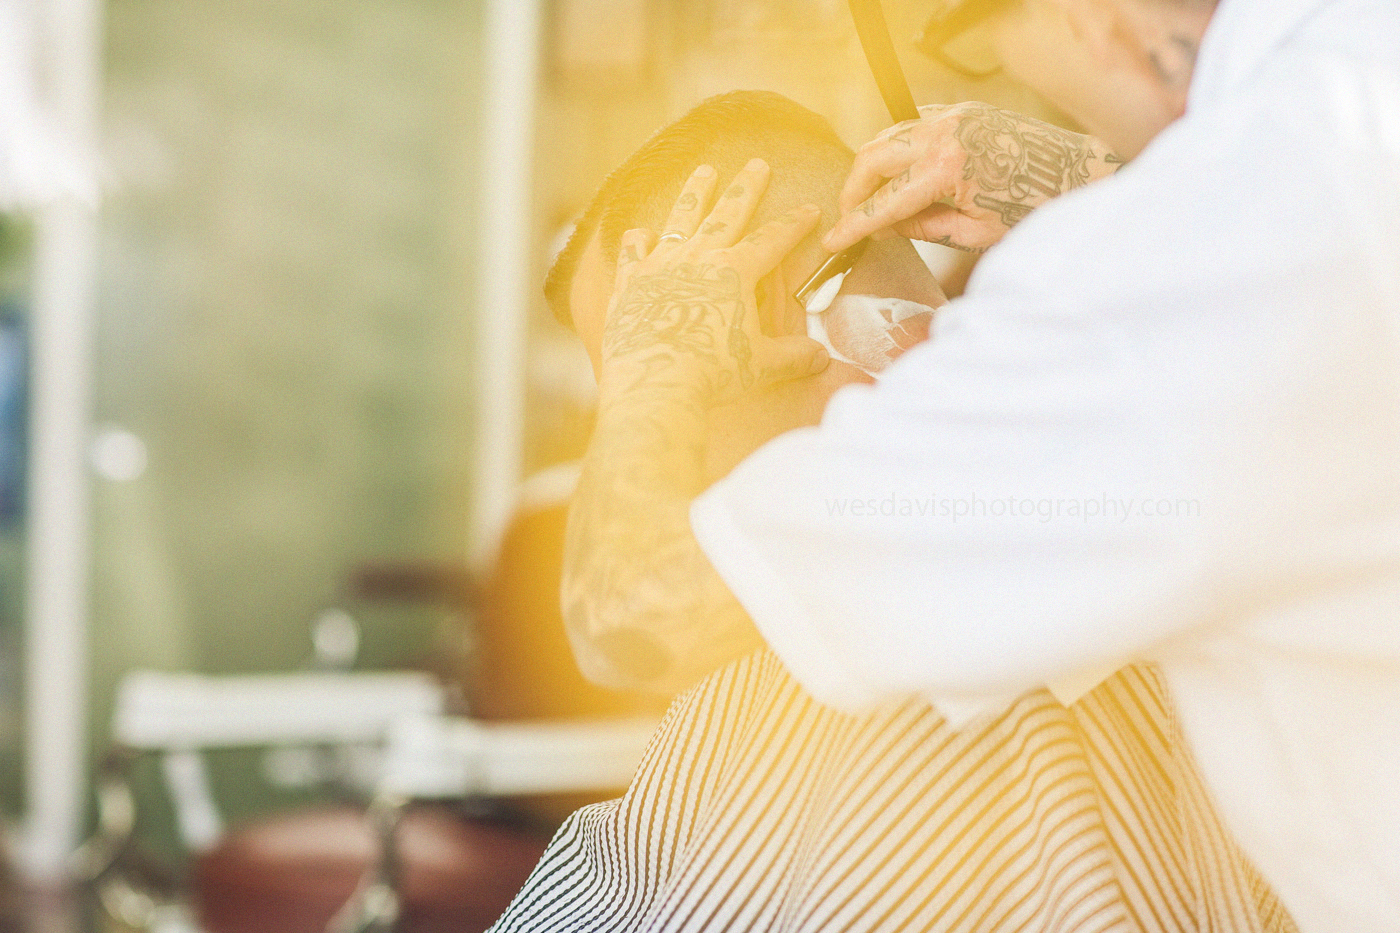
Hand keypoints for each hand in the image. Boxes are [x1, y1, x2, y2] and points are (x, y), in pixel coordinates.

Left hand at [601, 159, 829, 406]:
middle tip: (757, 164)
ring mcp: (660, 266)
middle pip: (727, 213)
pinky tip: (638, 233)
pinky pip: (633, 253)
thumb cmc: (712, 374)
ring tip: (704, 171)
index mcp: (735, 272)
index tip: (810, 208)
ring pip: (681, 219)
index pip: (773, 239)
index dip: (794, 224)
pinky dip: (637, 242)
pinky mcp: (629, 283)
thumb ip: (794, 357)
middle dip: (747, 188)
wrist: (654, 381)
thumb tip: (822, 359)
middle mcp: (698, 258)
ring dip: (696, 194)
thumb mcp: (762, 366)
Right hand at [823, 101, 1123, 253]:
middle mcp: (945, 134)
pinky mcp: (963, 109)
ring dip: (872, 165)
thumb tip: (885, 229)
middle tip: (848, 216)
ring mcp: (954, 115)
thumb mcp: (974, 233)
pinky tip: (899, 172)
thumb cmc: (1034, 208)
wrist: (1078, 174)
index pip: (884, 202)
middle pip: (873, 158)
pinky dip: (899, 146)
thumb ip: (922, 228)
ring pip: (889, 135)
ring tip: (870, 196)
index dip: (854, 225)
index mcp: (947, 170)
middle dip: (854, 189)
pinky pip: (914, 123)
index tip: (833, 240)